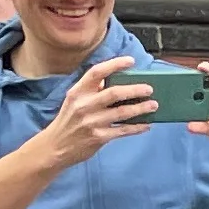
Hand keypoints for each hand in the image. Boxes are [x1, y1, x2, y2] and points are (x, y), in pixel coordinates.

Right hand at [34, 59, 153, 172]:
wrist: (55, 147)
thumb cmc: (69, 121)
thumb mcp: (74, 101)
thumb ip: (92, 90)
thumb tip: (116, 79)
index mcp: (77, 92)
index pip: (96, 73)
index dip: (114, 64)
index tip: (131, 61)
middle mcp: (84, 105)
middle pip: (114, 93)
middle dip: (135, 90)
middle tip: (150, 89)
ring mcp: (91, 122)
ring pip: (122, 112)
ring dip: (141, 108)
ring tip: (154, 105)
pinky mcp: (98, 137)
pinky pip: (123, 130)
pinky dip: (137, 127)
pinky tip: (146, 125)